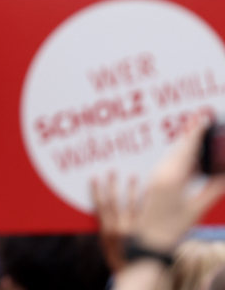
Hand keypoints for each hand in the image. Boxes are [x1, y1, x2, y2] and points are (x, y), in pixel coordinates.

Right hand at [91, 172, 139, 273]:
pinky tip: (151, 190)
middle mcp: (121, 229)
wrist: (137, 272)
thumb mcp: (105, 243)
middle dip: (113, 185)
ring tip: (133, 175)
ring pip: (133, 205)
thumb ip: (104, 226)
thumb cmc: (118, 256)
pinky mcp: (148, 232)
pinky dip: (149, 201)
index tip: (94, 177)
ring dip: (132, 189)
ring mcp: (136, 230)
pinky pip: (149, 214)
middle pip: (116, 201)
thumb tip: (100, 206)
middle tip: (112, 170)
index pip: (100, 206)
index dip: (96, 191)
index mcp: (107, 231)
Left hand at [134, 117, 224, 251]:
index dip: (196, 133)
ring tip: (193, 129)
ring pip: (171, 154)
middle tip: (198, 117)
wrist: (147, 241)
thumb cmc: (173, 228)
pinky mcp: (151, 181)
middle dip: (190, 133)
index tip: (202, 118)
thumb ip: (212, 190)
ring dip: (183, 143)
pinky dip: (177, 155)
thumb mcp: (196, 209)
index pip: (187, 149)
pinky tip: (186, 154)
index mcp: (174, 178)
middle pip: (178, 148)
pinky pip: (166, 163)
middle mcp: (161, 173)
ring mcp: (154, 176)